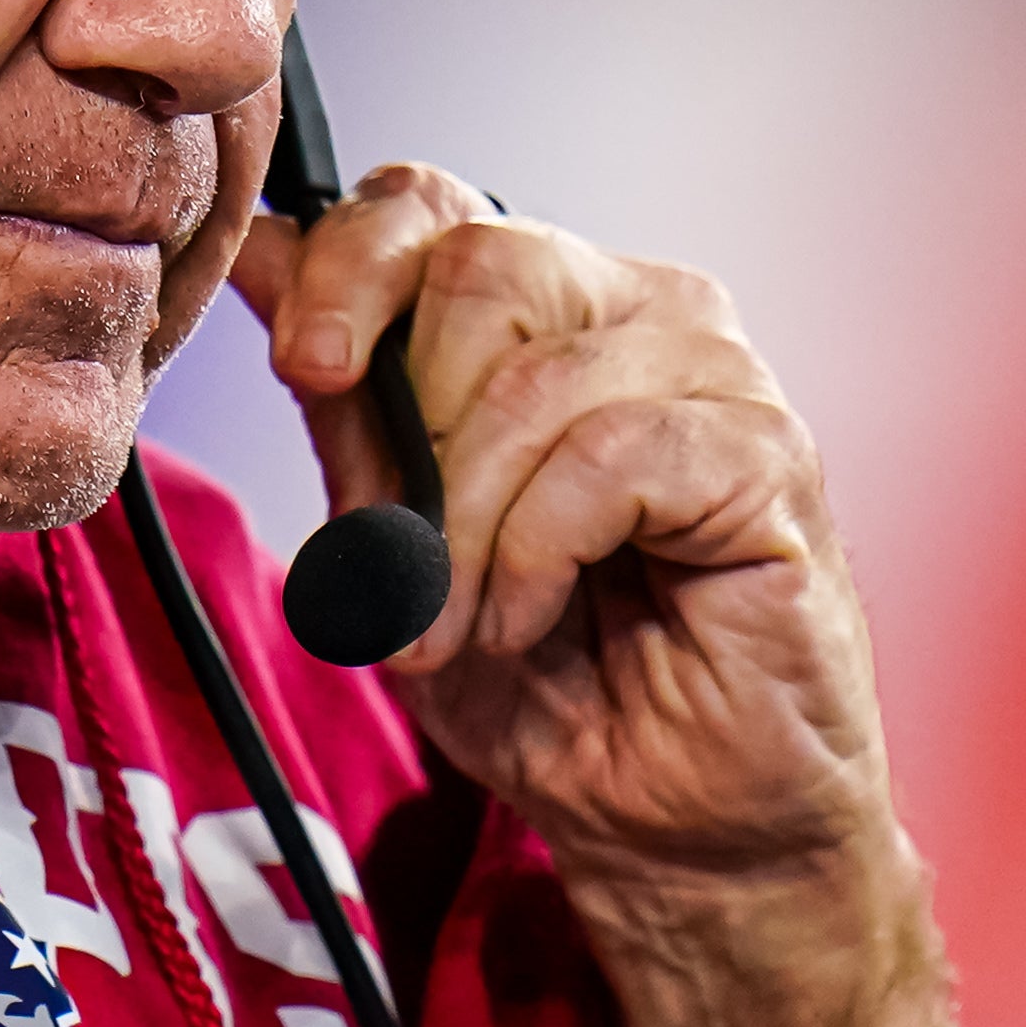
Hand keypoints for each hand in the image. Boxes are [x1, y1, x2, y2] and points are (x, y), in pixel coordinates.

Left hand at [231, 166, 894, 883]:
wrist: (668, 822)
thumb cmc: (547, 679)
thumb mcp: (397, 535)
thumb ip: (343, 400)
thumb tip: (254, 251)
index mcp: (546, 307)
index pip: (430, 204)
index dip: (345, 266)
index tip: (305, 366)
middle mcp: (638, 311)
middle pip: (480, 262)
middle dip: (403, 425)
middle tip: (391, 561)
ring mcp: (717, 376)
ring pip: (537, 376)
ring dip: (463, 527)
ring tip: (456, 627)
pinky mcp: (770, 456)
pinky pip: (612, 455)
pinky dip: (537, 551)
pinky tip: (527, 616)